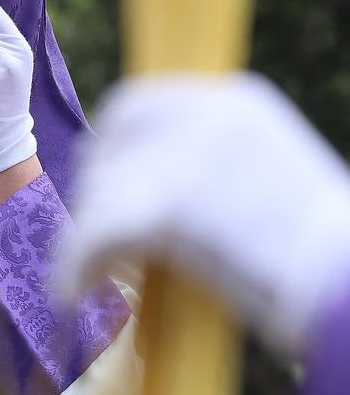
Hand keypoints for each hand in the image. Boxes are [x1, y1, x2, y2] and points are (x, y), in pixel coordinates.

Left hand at [58, 73, 349, 356]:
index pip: (136, 105)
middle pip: (109, 143)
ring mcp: (187, 154)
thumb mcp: (267, 179)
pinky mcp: (169, 203)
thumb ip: (211, 168)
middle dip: (92, 191)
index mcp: (233, 101)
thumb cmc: (322, 252)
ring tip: (87, 276)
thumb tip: (149, 189)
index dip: (107, 149)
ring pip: (99, 193)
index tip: (98, 185)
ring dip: (85, 238)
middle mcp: (206, 113)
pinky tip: (72, 293)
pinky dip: (75, 267)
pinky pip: (94, 234)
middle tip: (90, 237)